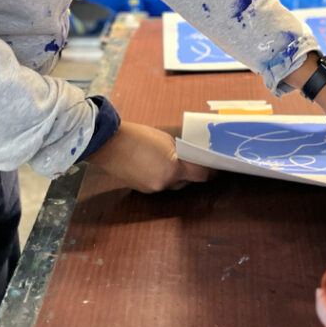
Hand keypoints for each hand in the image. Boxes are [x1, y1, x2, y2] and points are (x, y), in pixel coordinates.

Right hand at [85, 121, 211, 192]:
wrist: (109, 144)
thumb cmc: (138, 136)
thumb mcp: (166, 141)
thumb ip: (181, 152)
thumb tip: (189, 159)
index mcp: (174, 169)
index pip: (201, 175)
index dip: (211, 172)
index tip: (216, 167)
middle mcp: (165, 183)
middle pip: (187, 182)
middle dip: (192, 173)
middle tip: (195, 161)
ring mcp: (153, 189)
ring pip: (173, 185)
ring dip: (177, 176)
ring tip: (172, 161)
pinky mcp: (143, 190)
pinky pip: (160, 185)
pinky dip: (163, 177)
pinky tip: (157, 165)